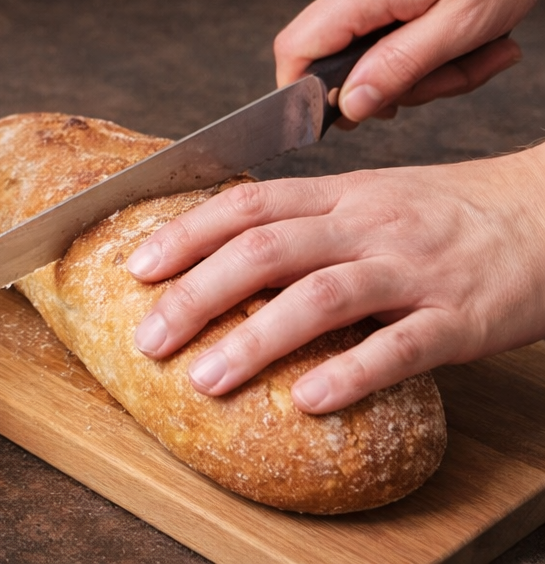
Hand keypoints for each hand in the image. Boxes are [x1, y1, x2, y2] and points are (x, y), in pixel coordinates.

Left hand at [124, 147, 544, 412]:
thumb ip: (307, 219)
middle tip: (149, 338)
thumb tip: (222, 249)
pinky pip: (399, 346)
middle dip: (197, 294)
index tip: (135, 267)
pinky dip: (348, 373)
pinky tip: (306, 400)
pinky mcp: (460, 318)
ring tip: (207, 378)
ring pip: (320, 296)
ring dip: (255, 339)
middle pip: (266, 249)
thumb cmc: (453, 212)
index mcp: (341, 194)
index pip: (246, 204)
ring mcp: (413, 270)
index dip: (185, 234)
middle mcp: (368, 224)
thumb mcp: (374, 197)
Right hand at [275, 0, 544, 123]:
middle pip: (343, 57)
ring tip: (485, 45)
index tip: (349, 118)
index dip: (306, 93)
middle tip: (462, 74)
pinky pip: (393, 22)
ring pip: (376, 44)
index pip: (294, 49)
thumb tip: (351, 106)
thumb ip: (400, 68)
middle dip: (403, 82)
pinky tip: (470, 26)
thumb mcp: (462, 25)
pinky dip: (431, 37)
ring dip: (430, 62)